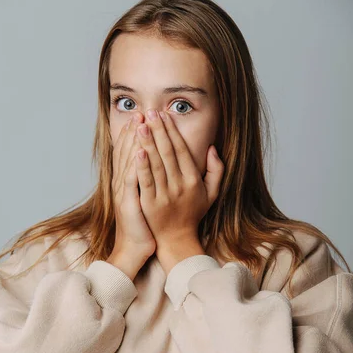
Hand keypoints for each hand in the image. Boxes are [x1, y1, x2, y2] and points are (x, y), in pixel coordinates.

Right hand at [111, 115, 156, 260]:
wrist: (133, 248)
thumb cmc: (143, 224)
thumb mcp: (143, 198)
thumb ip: (146, 179)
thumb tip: (150, 161)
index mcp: (127, 181)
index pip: (129, 152)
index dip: (135, 134)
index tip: (144, 117)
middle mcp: (122, 183)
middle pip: (127, 152)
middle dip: (135, 131)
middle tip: (142, 112)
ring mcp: (124, 193)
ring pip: (129, 162)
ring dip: (134, 142)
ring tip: (140, 123)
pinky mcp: (129, 204)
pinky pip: (132, 181)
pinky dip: (135, 166)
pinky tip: (141, 151)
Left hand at [134, 109, 223, 250]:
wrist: (176, 240)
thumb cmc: (192, 214)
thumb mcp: (211, 194)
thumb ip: (216, 171)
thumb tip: (212, 148)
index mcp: (193, 180)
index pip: (181, 150)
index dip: (171, 131)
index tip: (163, 115)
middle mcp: (180, 186)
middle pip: (167, 153)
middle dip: (158, 131)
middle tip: (149, 111)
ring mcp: (164, 196)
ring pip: (155, 164)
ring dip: (147, 143)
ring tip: (140, 124)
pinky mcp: (149, 205)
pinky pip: (145, 182)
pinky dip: (141, 166)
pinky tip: (136, 151)